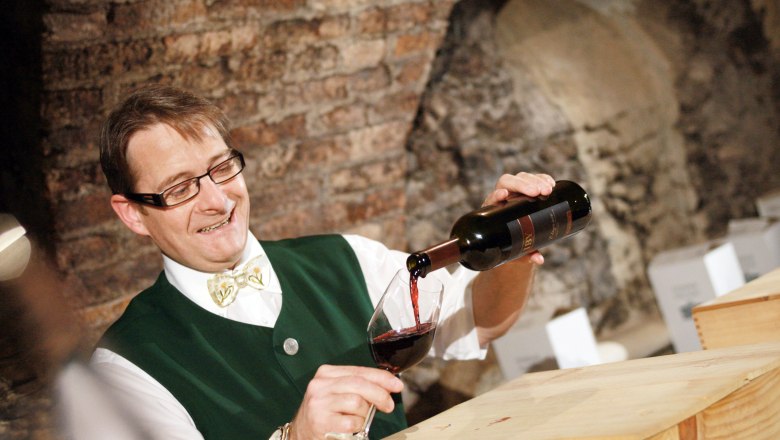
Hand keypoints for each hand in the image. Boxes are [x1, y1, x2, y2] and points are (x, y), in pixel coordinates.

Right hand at [289, 365, 403, 438]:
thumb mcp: (337, 393)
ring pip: (357, 402)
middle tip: (388, 405)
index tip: (396, 385)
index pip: (359, 371)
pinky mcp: (321, 421)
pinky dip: (357, 426)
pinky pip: (351, 421)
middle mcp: (320, 385)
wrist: (301, 433)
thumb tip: (387, 386)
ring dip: (364, 414)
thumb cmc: (325, 412)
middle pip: (359, 384)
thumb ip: (358, 387)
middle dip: (380, 394)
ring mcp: (319, 403)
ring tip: (358, 419)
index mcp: (326, 373)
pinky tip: (351, 427)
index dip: (381, 378)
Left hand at [482, 172, 555, 265]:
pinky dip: (542, 179)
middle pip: (509, 182)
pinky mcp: (527, 189)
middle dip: (524, 184)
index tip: (504, 195)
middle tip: (538, 192)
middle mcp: (502, 196)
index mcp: (493, 210)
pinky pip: (534, 179)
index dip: (497, 194)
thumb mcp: (515, 252)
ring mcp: (515, 191)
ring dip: (535, 180)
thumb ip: (526, 255)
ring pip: (522, 178)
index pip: (493, 197)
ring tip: (548, 189)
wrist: (512, 240)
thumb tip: (539, 259)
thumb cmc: (509, 246)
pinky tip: (552, 184)